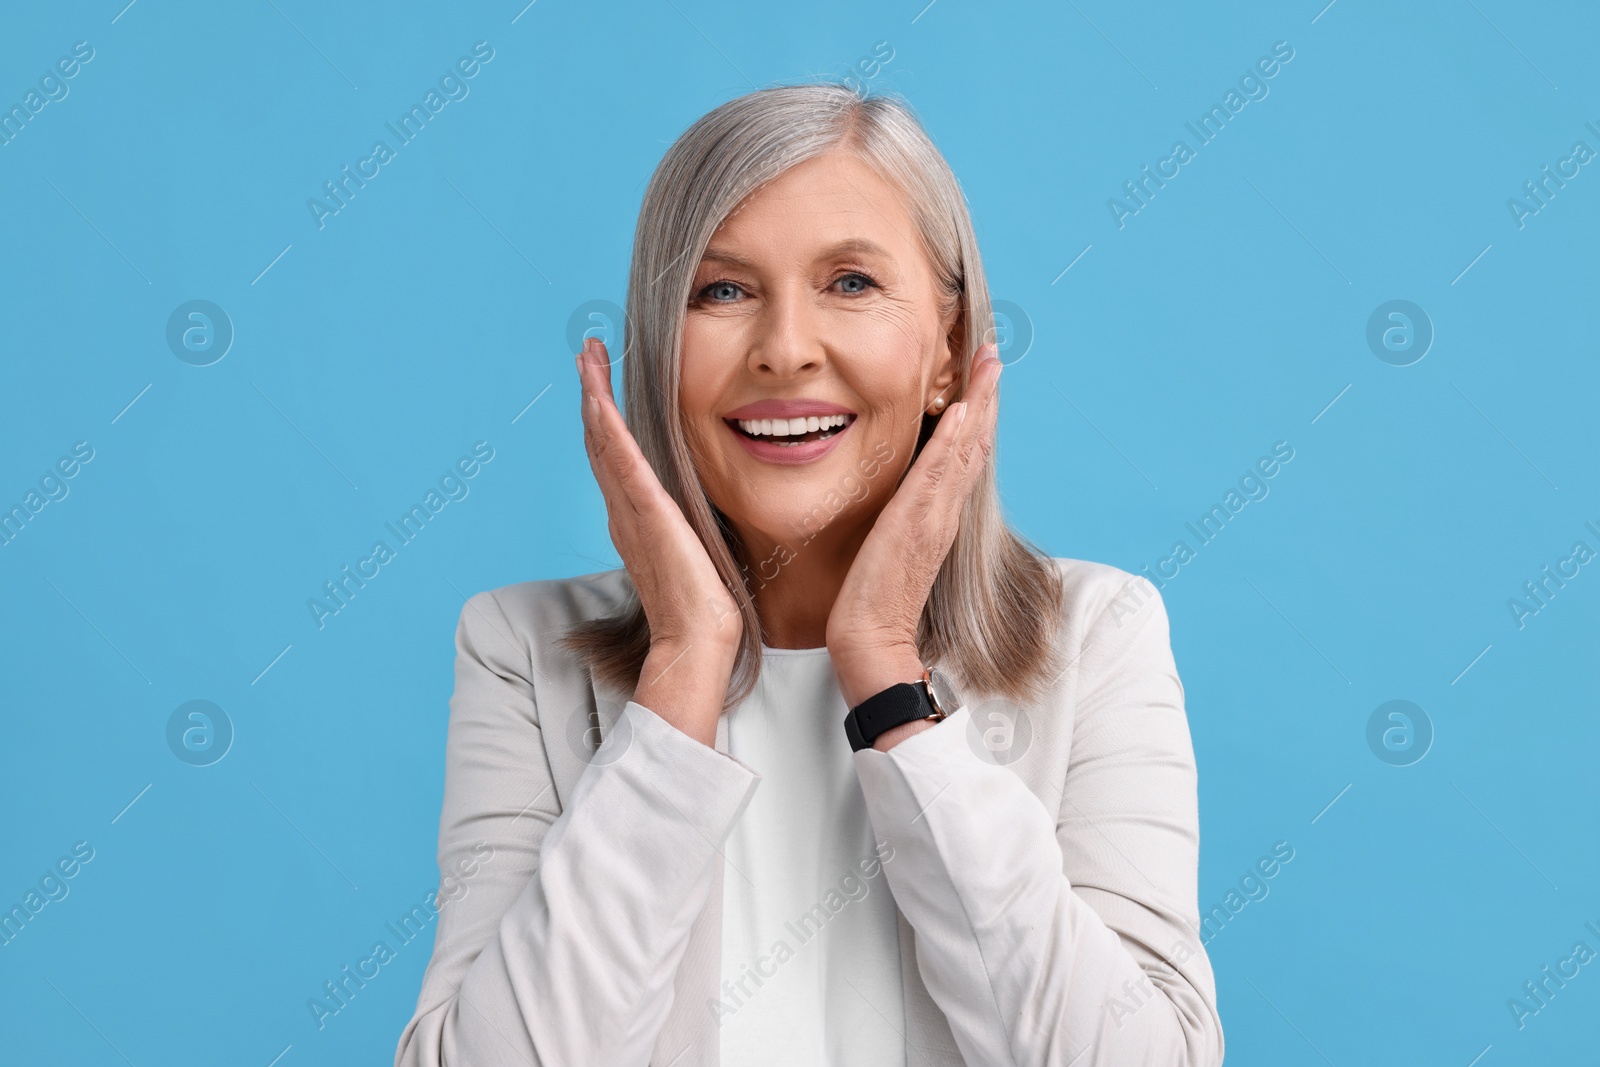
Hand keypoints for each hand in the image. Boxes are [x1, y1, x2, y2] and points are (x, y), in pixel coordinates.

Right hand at [576, 336, 742, 656]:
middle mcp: (623, 510)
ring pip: (603, 441)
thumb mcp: (697, 548)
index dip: (605, 417)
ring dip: (594, 394)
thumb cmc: (704, 604)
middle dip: (593, 392)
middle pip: (599, 440)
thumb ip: (691, 524)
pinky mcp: (647, 512)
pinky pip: (621, 460)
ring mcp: (631, 510)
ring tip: (588, 356)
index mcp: (636, 518)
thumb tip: (706, 508)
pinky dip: (607, 426)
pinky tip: (599, 396)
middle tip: (587, 352)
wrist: (697, 639)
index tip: (603, 380)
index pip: (615, 456)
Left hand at [827, 344, 1001, 711]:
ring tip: (988, 363)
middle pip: (973, 444)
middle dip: (985, 397)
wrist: (870, 641)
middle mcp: (943, 512)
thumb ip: (896, 520)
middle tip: (993, 353)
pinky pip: (939, 473)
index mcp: (937, 516)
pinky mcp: (915, 524)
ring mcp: (934, 517)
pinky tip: (963, 409)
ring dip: (979, 403)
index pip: (962, 456)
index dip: (975, 416)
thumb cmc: (869, 602)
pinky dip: (954, 440)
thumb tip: (893, 501)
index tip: (980, 378)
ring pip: (965, 449)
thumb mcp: (886, 547)